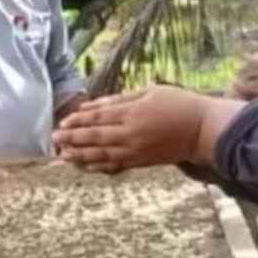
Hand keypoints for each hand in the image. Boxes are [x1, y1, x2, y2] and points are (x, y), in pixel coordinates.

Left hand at [52, 88, 227, 173]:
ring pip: (101, 154)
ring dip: (80, 155)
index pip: (97, 117)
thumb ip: (121, 99)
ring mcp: (135, 150)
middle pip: (94, 137)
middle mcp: (130, 134)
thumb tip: (96, 104)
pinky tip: (86, 165)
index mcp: (131, 113)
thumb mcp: (150, 91)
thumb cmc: (180, 104)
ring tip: (63, 155)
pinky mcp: (142, 162)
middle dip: (72, 139)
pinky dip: (99, 166)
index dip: (77, 121)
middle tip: (53, 140)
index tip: (62, 123)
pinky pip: (115, 165)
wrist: (203, 129)